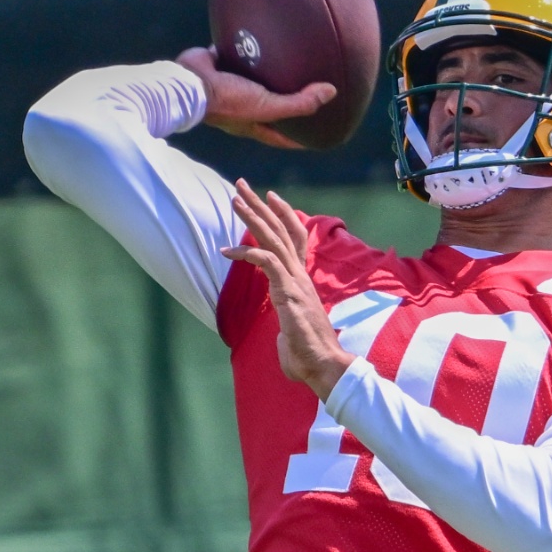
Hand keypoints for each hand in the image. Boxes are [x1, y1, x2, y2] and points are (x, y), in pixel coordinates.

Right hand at [177, 46, 336, 149]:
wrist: (189, 81)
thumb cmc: (228, 102)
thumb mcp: (267, 107)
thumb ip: (299, 103)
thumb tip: (332, 93)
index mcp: (252, 123)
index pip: (281, 137)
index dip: (299, 140)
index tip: (318, 137)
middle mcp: (241, 106)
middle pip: (269, 106)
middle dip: (286, 102)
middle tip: (308, 93)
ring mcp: (229, 85)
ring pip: (254, 79)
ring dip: (268, 72)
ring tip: (288, 58)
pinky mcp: (219, 63)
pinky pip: (237, 52)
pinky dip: (248, 45)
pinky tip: (263, 32)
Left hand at [220, 179, 353, 399]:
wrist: (324, 366)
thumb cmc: (308, 356)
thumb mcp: (292, 333)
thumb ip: (286, 327)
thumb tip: (283, 338)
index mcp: (301, 281)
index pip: (294, 238)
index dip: (282, 215)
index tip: (269, 198)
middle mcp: (300, 275)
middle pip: (281, 230)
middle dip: (260, 205)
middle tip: (242, 184)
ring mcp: (296, 281)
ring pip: (274, 238)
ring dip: (253, 217)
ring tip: (235, 199)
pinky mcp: (288, 291)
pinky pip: (266, 261)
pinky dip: (247, 251)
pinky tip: (228, 250)